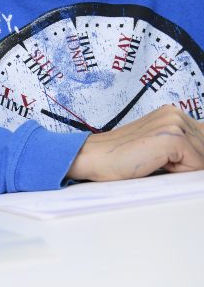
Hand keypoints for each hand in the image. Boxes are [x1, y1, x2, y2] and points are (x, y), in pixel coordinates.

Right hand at [66, 105, 203, 181]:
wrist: (94, 157)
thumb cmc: (119, 157)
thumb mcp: (157, 147)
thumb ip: (182, 145)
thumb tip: (200, 157)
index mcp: (172, 113)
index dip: (193, 156)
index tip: (170, 160)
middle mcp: (175, 114)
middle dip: (189, 163)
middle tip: (157, 162)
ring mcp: (174, 123)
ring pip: (203, 158)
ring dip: (183, 168)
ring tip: (155, 162)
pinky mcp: (172, 138)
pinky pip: (197, 165)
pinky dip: (180, 172)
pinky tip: (155, 164)